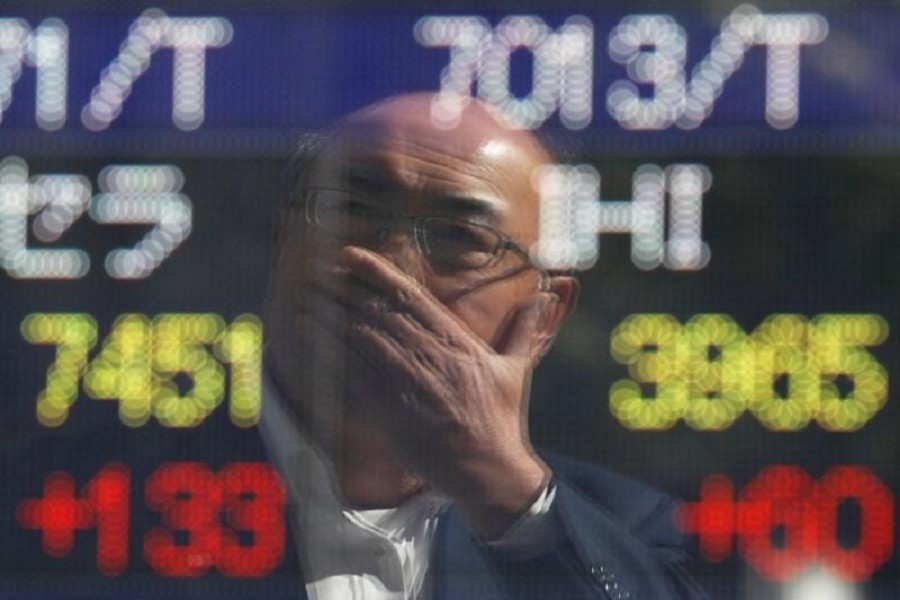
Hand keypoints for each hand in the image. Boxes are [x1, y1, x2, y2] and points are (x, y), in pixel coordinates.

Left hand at [337, 245, 558, 538]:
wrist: (489, 469)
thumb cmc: (502, 421)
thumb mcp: (516, 370)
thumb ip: (523, 330)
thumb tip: (542, 298)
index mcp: (458, 341)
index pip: (411, 296)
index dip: (378, 272)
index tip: (352, 254)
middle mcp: (432, 355)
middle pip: (379, 311)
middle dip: (345, 288)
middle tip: (318, 269)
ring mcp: (410, 382)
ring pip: (363, 337)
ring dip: (332, 314)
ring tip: (307, 295)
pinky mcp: (392, 410)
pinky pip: (355, 374)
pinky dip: (332, 352)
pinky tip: (312, 337)